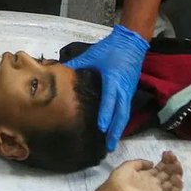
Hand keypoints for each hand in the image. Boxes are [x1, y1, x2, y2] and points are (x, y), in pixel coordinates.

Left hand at [64, 24, 148, 150]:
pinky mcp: (130, 92)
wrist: (132, 43)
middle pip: (120, 114)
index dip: (105, 114)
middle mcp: (123, 89)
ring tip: (111, 143)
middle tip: (109, 147)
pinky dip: (120, 121)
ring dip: (118, 129)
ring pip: (124, 114)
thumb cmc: (110, 49)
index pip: (109, 100)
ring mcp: (128, 92)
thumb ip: (75, 65)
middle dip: (115, 131)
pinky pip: (125, 109)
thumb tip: (58, 71)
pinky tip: (114, 129)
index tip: (101, 127)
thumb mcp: (91, 55)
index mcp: (113, 80)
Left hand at [106, 151, 182, 190]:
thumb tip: (152, 163)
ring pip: (173, 182)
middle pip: (168, 173)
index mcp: (147, 174)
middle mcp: (154, 181)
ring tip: (177, 166)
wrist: (118, 190)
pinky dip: (178, 187)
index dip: (166, 160)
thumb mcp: (130, 164)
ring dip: (178, 173)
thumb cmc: (121, 178)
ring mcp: (158, 190)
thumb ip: (141, 162)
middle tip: (174, 158)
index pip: (161, 167)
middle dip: (173, 164)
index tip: (167, 153)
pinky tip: (177, 178)